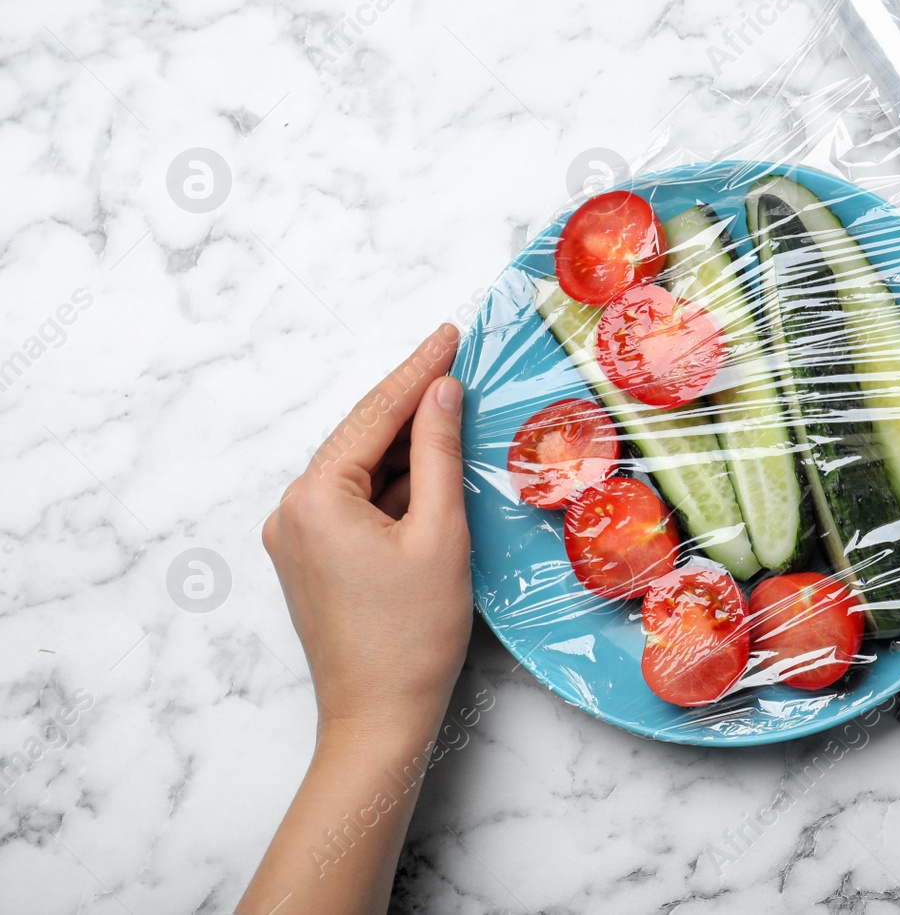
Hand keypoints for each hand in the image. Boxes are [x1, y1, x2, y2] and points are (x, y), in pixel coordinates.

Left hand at [263, 323, 471, 744]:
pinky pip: (355, 501)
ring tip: (455, 406)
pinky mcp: (310, 560)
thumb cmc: (413, 634)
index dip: (418, 370)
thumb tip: (443, 393)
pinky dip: (394, 483)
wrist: (378, 718)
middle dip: (411, 400)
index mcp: (315, 497)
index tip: (451, 332)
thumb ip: (439, 454)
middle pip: (362, 437)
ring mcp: (295, 536)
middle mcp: (291, 509)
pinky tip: (431, 466)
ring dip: (406, 443)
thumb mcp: (440, 533)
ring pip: (360, 469)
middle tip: (457, 358)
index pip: (374, 415)